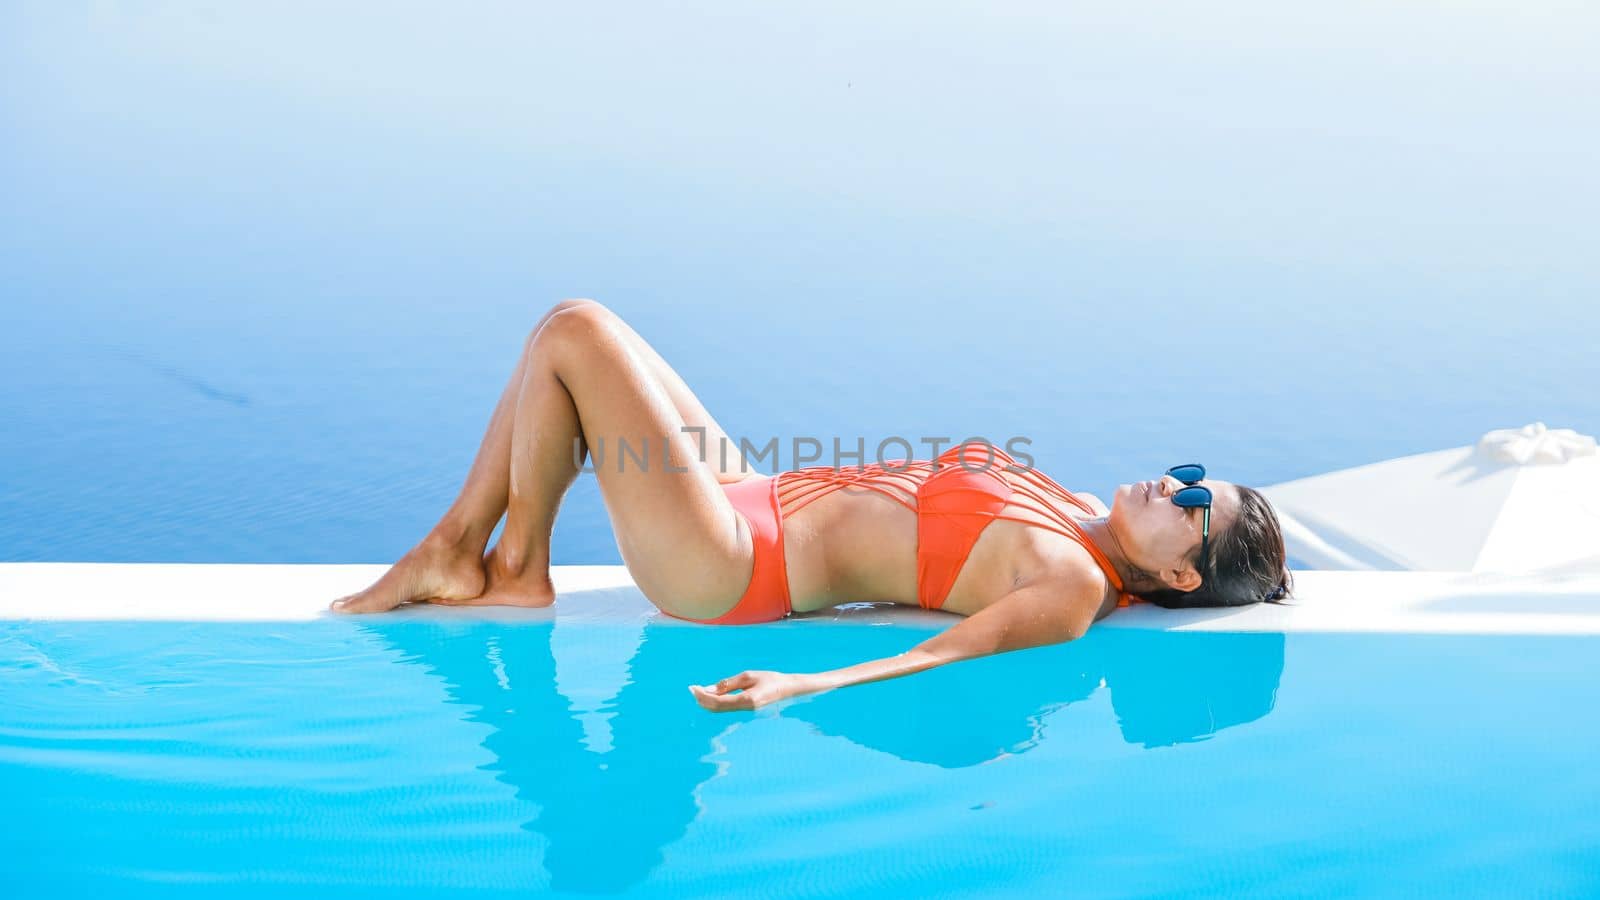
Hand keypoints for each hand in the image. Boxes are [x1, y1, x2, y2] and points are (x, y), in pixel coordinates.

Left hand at [688, 670, 810, 711]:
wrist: (787, 689)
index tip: (693, 687)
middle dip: (702, 699)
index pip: (718, 701)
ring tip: (697, 691)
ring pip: (720, 710)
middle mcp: (745, 709)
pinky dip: (715, 702)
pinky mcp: (745, 709)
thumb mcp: (748, 676)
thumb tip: (708, 689)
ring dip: (707, 701)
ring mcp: (745, 711)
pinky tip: (710, 695)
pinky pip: (726, 708)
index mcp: (746, 700)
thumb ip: (728, 684)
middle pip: (716, 708)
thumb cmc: (769, 679)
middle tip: (692, 688)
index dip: (703, 696)